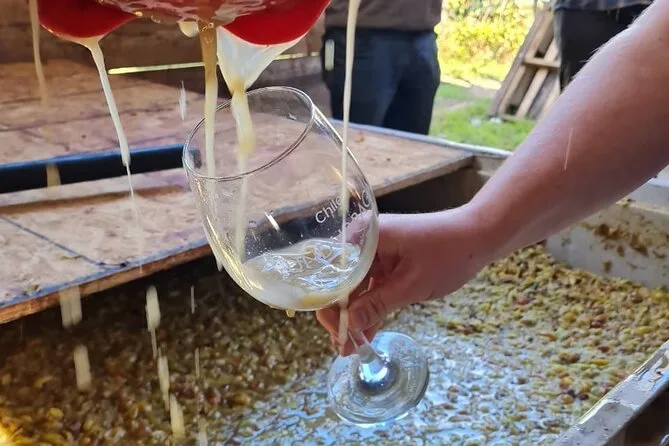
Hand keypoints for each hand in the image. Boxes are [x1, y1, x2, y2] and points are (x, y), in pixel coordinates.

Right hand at [316, 206, 490, 354]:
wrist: (479, 236)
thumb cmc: (447, 254)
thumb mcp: (410, 285)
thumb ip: (377, 305)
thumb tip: (349, 326)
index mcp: (364, 237)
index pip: (335, 276)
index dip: (331, 307)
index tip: (337, 335)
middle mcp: (364, 240)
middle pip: (342, 283)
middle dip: (343, 316)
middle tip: (344, 347)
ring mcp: (375, 250)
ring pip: (356, 288)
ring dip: (356, 316)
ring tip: (352, 347)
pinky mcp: (387, 260)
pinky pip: (372, 286)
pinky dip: (371, 307)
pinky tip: (365, 333)